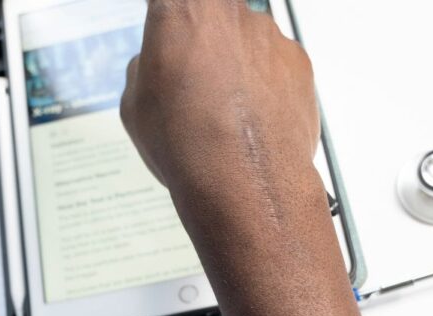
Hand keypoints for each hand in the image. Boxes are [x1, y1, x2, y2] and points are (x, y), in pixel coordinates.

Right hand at [121, 1, 319, 232]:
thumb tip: (157, 66)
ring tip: (219, 114)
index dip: (166, 24)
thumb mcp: (134, 104)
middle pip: (210, 17)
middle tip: (188, 83)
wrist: (243, 181)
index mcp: (180, 8)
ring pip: (243, 43)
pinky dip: (262, 87)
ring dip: (231, 68)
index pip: (169, 3)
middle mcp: (228, 10)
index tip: (164, 37)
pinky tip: (247, 120)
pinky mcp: (298, 62)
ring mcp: (269, 35)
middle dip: (200, 45)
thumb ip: (146, 67)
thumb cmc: (187, 141)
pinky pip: (272, 66)